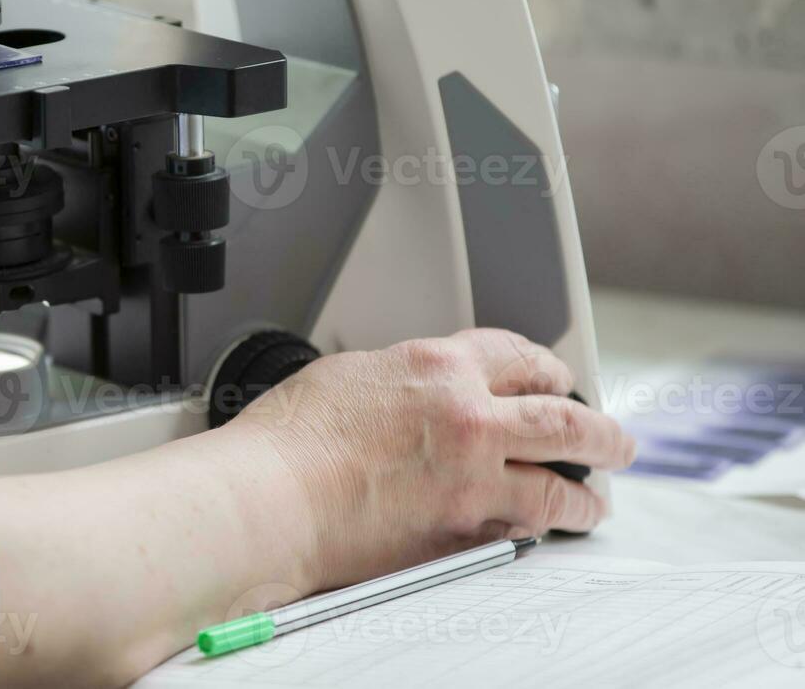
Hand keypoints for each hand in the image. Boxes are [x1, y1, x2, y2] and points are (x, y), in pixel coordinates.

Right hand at [0, 329, 635, 685]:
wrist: (272, 496)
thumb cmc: (286, 441)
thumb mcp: (343, 376)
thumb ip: (392, 380)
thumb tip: (403, 393)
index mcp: (433, 364)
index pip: (513, 354)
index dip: (541, 367)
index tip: (550, 378)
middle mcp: (467, 409)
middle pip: (558, 409)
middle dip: (593, 423)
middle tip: (610, 436)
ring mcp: (474, 467)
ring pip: (561, 469)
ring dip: (588, 482)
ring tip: (598, 493)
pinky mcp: (469, 522)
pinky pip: (530, 520)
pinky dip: (548, 523)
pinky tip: (556, 528)